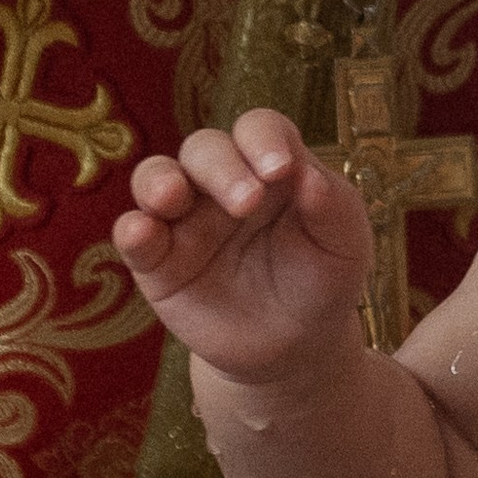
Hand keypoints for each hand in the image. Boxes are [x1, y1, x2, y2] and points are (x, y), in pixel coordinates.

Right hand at [111, 108, 372, 386]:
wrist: (294, 348)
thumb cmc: (322, 280)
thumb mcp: (344, 245)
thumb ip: (333, 207)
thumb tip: (309, 175)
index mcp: (270, 167)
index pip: (259, 130)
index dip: (264, 139)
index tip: (281, 168)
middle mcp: (222, 183)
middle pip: (205, 149)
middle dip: (221, 168)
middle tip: (246, 203)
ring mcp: (185, 220)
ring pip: (156, 177)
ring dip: (158, 181)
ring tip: (171, 196)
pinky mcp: (157, 262)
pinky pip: (134, 235)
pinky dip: (132, 230)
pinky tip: (141, 233)